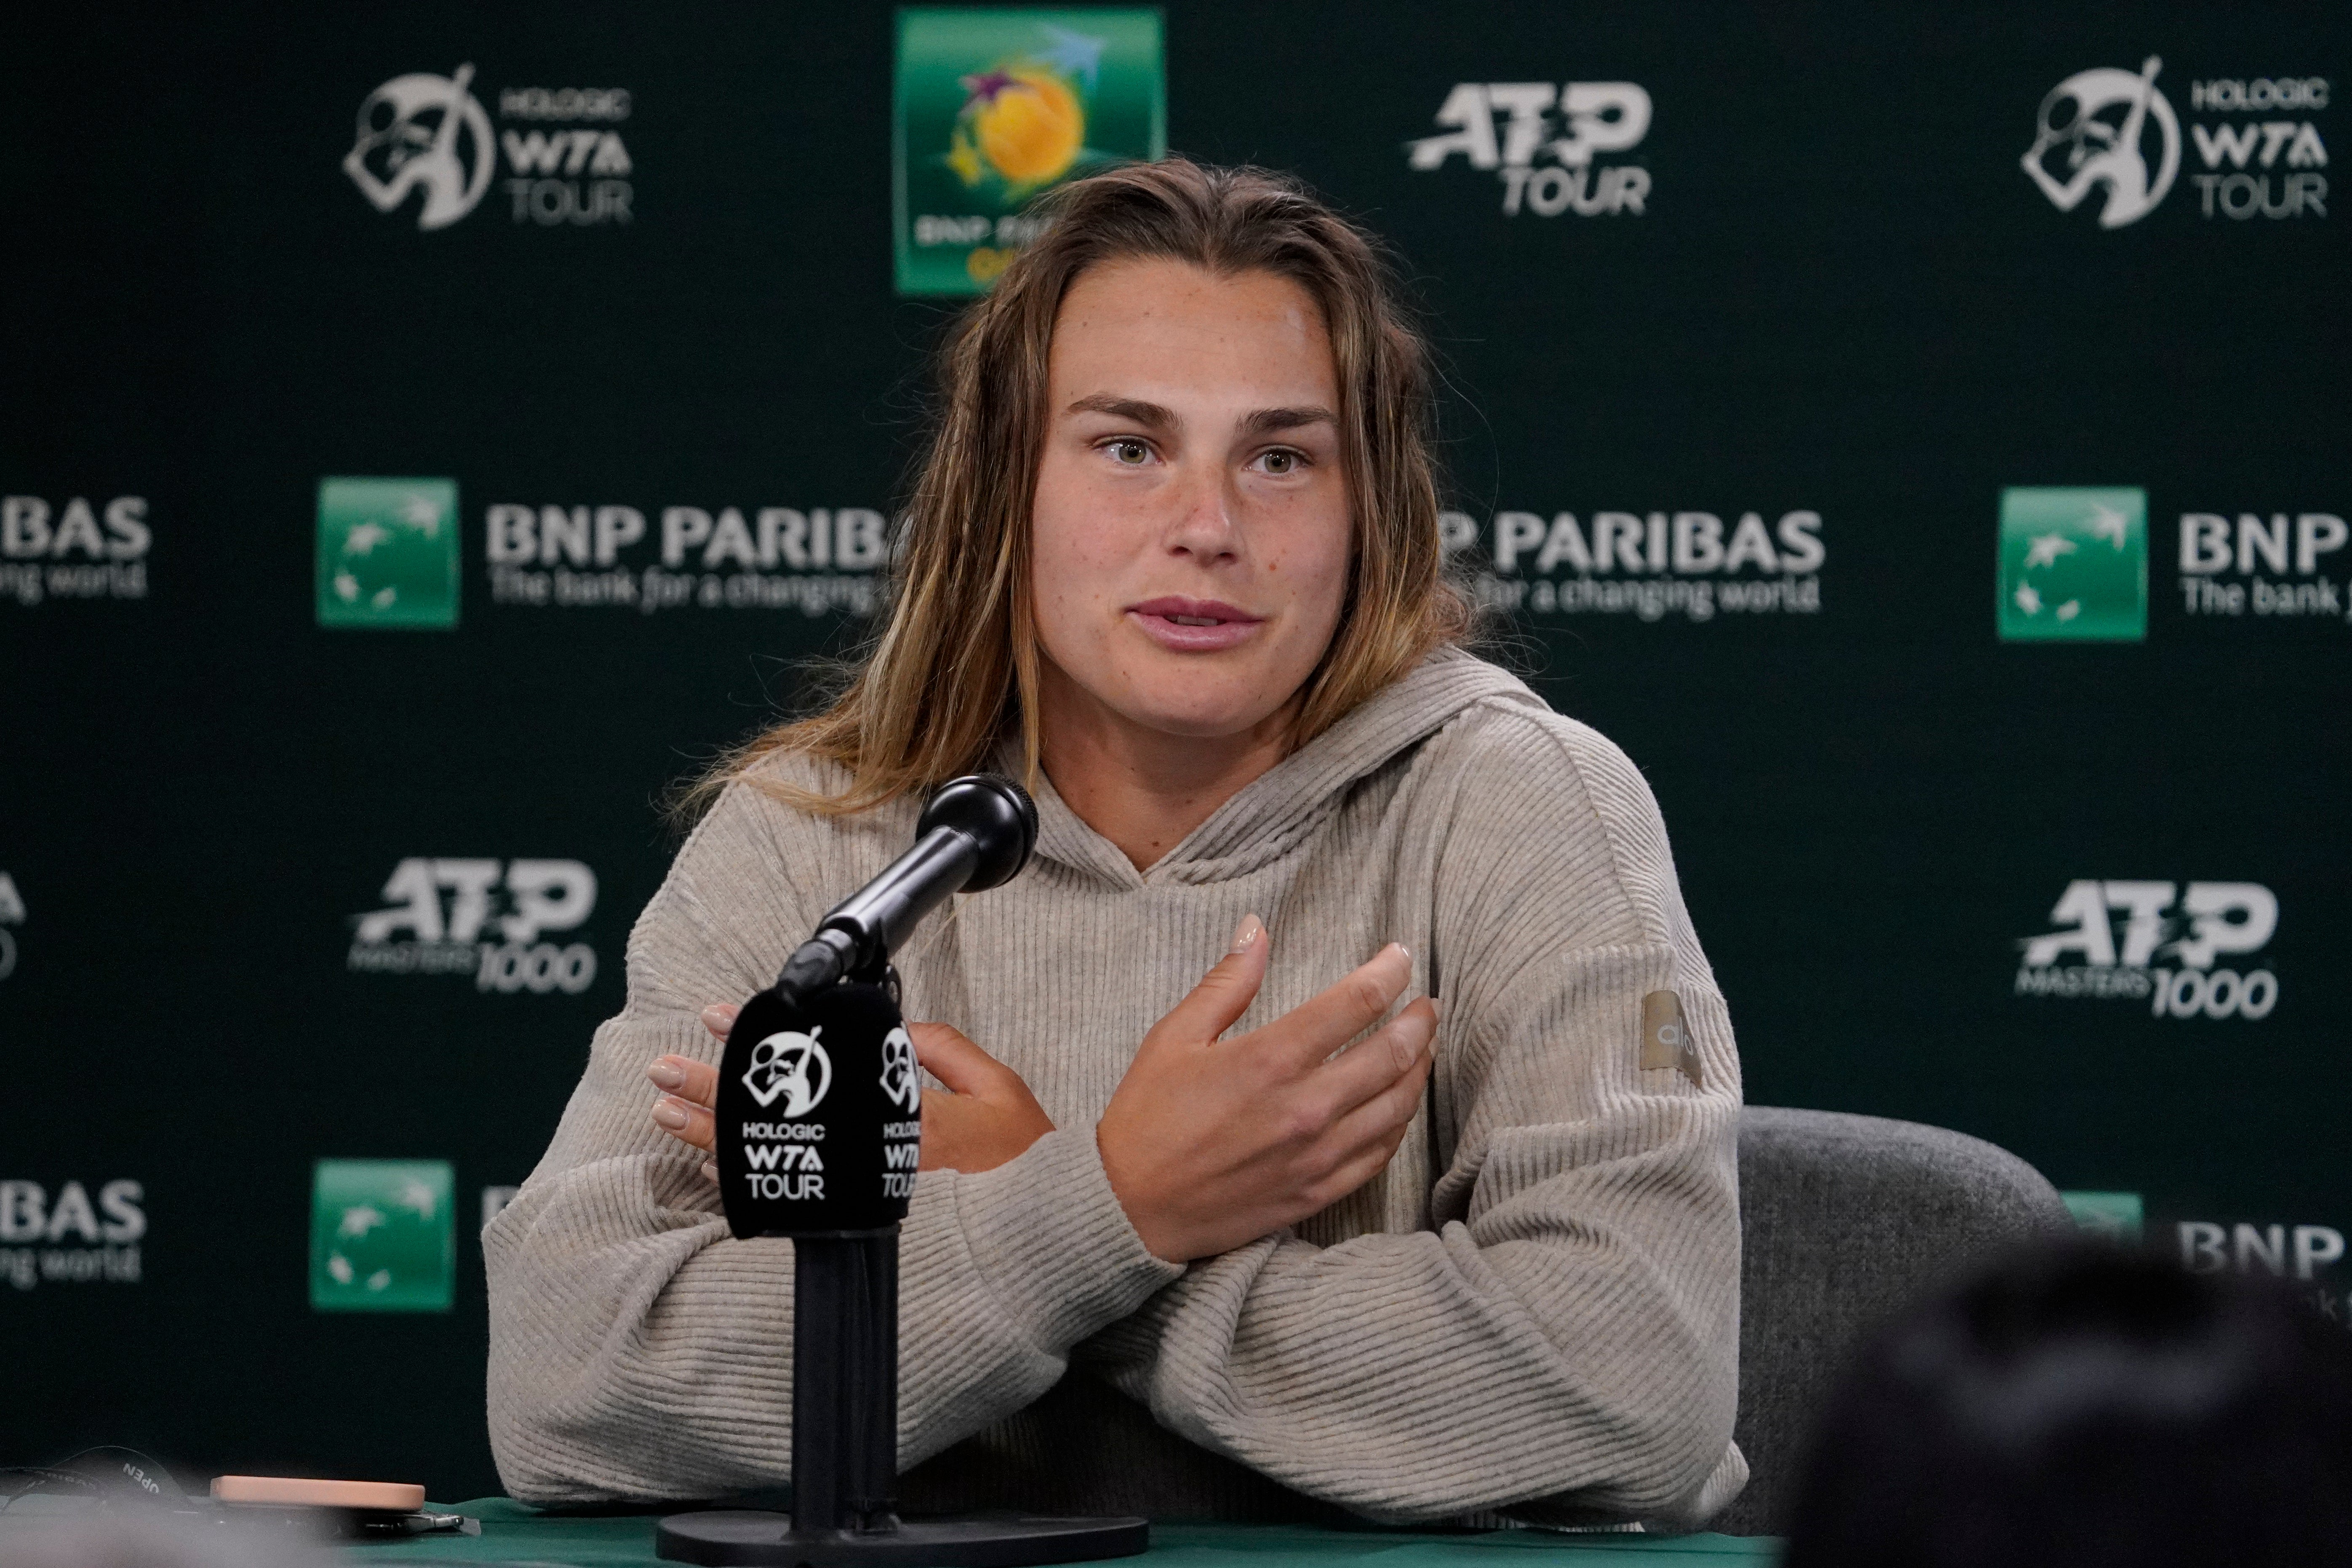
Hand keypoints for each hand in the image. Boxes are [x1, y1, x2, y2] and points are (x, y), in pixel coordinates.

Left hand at [648, 1005, 1054, 1179]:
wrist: (1047, 1230)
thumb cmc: (1026, 1158)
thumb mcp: (997, 1087)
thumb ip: (943, 1051)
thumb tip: (894, 1034)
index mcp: (902, 1119)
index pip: (815, 1073)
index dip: (765, 1046)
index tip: (723, 1019)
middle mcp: (870, 1159)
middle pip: (775, 1120)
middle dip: (713, 1091)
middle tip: (661, 1069)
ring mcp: (859, 1193)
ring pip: (770, 1161)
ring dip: (714, 1136)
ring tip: (664, 1113)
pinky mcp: (860, 1217)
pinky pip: (787, 1198)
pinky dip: (746, 1181)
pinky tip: (710, 1166)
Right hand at [1095, 916, 1437, 1263]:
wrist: (1129, 1210)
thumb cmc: (1145, 1119)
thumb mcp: (1173, 1037)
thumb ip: (1226, 982)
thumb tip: (1257, 928)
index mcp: (1269, 1060)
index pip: (1356, 1003)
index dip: (1389, 971)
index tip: (1401, 956)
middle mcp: (1305, 1108)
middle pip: (1393, 1054)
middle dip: (1420, 1021)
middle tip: (1428, 1003)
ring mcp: (1316, 1156)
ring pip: (1397, 1106)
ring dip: (1420, 1069)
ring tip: (1424, 1047)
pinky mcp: (1317, 1194)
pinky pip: (1380, 1156)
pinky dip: (1399, 1123)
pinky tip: (1399, 1105)